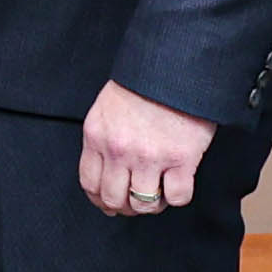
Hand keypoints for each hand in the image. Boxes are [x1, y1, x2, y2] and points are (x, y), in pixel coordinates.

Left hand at [80, 80, 219, 215]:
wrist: (176, 64)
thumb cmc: (145, 82)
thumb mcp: (109, 106)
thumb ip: (104, 136)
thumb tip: (108, 168)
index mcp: (97, 135)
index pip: (90, 182)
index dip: (100, 199)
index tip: (109, 202)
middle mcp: (119, 150)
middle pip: (114, 198)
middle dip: (124, 206)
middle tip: (135, 202)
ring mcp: (149, 156)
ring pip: (144, 204)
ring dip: (152, 204)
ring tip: (159, 193)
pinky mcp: (181, 159)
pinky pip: (177, 197)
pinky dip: (178, 196)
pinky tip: (179, 184)